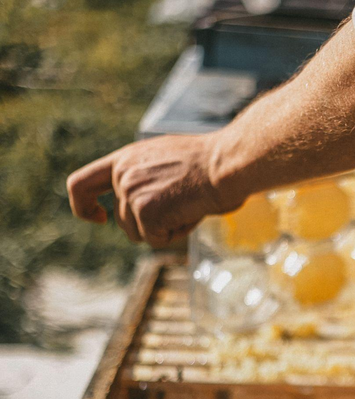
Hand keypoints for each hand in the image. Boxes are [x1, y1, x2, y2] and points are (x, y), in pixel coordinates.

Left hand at [66, 133, 241, 247]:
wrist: (228, 162)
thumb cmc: (214, 162)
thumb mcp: (169, 162)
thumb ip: (148, 178)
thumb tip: (148, 208)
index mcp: (126, 158)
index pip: (82, 184)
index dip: (84, 206)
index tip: (100, 217)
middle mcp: (123, 174)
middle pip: (123, 221)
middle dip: (151, 224)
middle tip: (185, 205)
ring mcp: (132, 193)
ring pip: (140, 233)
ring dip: (167, 228)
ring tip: (190, 204)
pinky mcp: (145, 212)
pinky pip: (157, 240)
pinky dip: (177, 233)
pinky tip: (192, 212)